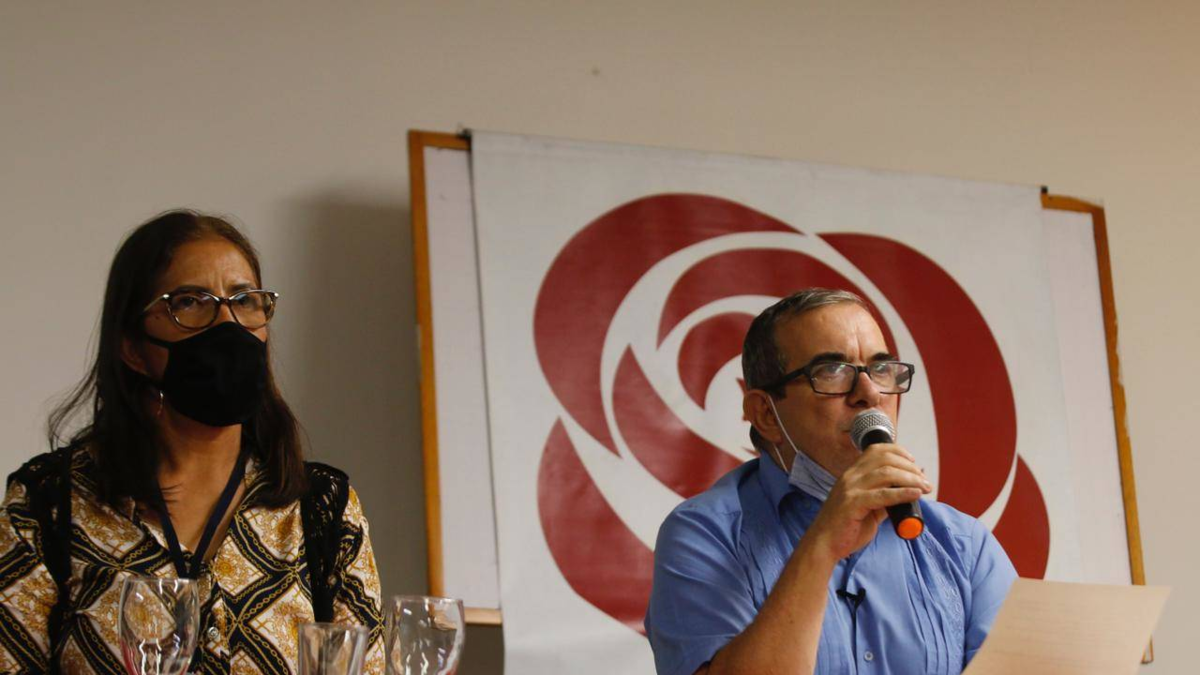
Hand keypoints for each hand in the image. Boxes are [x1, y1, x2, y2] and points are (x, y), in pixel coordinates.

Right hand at [802, 444, 931, 562]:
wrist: (824, 544)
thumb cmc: (846, 528)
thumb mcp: (869, 508)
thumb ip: (885, 498)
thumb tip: (908, 490)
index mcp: (853, 474)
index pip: (877, 450)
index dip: (899, 452)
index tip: (914, 463)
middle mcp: (851, 476)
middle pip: (885, 459)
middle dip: (910, 467)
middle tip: (924, 481)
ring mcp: (850, 489)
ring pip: (886, 473)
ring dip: (911, 478)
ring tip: (925, 488)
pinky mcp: (853, 504)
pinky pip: (882, 495)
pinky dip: (902, 493)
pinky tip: (915, 494)